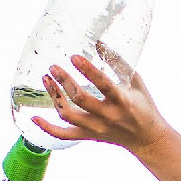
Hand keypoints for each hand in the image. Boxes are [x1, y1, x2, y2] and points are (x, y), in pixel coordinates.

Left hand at [35, 48, 167, 156]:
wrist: (146, 139)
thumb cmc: (143, 106)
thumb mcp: (136, 82)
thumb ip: (118, 62)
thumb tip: (97, 41)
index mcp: (123, 101)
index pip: (103, 84)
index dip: (88, 70)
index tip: (73, 56)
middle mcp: (108, 116)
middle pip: (80, 99)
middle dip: (64, 82)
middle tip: (53, 67)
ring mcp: (97, 128)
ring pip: (68, 115)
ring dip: (54, 97)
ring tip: (46, 80)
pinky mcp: (89, 136)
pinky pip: (64, 135)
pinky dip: (47, 128)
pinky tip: (34, 117)